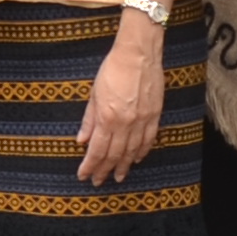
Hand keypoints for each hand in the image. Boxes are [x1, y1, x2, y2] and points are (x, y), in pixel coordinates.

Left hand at [75, 15, 165, 185]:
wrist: (138, 54)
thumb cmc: (113, 69)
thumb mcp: (94, 94)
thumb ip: (89, 119)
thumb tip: (81, 140)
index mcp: (107, 118)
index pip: (97, 150)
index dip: (90, 166)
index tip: (84, 175)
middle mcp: (125, 123)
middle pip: (114, 155)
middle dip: (105, 170)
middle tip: (99, 181)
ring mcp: (142, 121)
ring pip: (132, 151)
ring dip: (123, 166)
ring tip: (118, 176)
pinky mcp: (154, 115)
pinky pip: (148, 140)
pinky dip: (141, 152)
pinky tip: (136, 159)